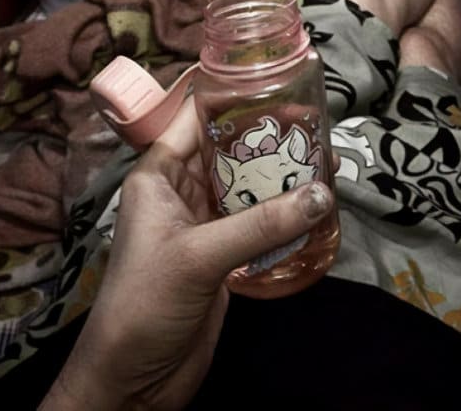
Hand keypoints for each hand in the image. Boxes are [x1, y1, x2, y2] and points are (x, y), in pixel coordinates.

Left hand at [46, 98, 334, 410]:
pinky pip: (259, 225)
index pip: (195, 118)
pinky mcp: (224, 259)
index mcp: (159, 175)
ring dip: (284, 179)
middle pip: (230, 151)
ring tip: (329, 160)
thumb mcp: (199, 256)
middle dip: (272, 138)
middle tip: (320, 124)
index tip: (280, 80)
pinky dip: (286, 217)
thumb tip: (322, 194)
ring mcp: (204, 226)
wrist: (132, 380)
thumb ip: (260, 224)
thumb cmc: (144, 303)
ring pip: (249, 188)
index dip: (233, 96)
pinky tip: (318, 208)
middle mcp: (181, 193)